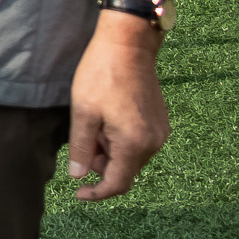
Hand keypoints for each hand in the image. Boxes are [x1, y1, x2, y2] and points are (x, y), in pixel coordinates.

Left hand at [68, 14, 168, 200]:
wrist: (128, 45)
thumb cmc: (101, 75)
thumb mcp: (83, 112)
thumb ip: (80, 147)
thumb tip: (77, 176)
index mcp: (134, 144)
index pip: (118, 184)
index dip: (97, 193)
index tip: (78, 194)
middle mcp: (154, 143)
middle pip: (124, 169)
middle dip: (99, 161)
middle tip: (83, 135)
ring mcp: (160, 132)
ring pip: (130, 156)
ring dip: (109, 148)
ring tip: (95, 120)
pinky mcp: (160, 122)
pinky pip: (138, 142)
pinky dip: (120, 138)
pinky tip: (107, 117)